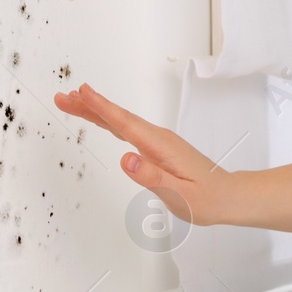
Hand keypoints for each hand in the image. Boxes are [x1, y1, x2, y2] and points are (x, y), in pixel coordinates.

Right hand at [54, 83, 229, 225]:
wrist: (228, 196)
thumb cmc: (207, 198)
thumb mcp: (180, 195)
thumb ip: (152, 177)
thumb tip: (126, 160)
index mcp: (161, 146)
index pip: (125, 124)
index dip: (102, 108)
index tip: (82, 92)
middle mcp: (158, 138)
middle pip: (118, 118)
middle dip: (90, 106)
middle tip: (63, 97)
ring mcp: (158, 141)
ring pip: (121, 123)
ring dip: (96, 112)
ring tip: (73, 103)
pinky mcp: (157, 147)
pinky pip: (128, 130)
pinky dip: (111, 122)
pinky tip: (101, 120)